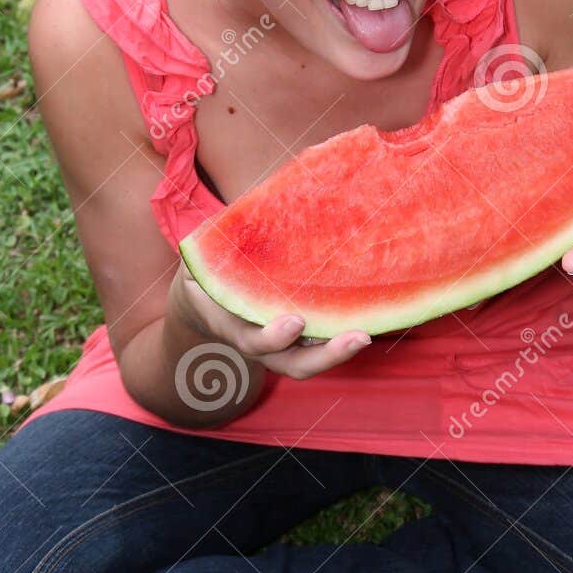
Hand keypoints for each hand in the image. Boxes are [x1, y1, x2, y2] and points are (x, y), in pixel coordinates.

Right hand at [168, 261, 371, 381]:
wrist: (203, 300)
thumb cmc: (207, 271)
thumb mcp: (203, 258)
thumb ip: (218, 243)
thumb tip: (248, 209)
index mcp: (233, 325)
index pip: (253, 341)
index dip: (273, 337)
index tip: (295, 321)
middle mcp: (261, 343)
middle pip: (294, 364)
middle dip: (327, 356)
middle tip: (359, 337)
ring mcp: (283, 345)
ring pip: (312, 359)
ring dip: (341, 350)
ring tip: (369, 332)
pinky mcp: (299, 338)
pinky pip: (321, 343)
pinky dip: (342, 333)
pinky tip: (370, 314)